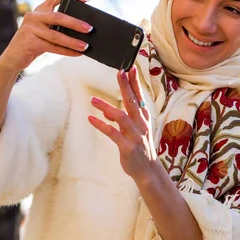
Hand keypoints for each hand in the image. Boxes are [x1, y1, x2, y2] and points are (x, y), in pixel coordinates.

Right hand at [0, 0, 92, 72]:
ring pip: (56, 35)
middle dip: (75, 23)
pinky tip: (77, 53)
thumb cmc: (34, 43)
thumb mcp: (45, 31)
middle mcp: (34, 16)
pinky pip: (52, 47)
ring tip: (86, 46)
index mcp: (40, 9)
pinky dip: (66, 51)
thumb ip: (59, 27)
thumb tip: (85, 32)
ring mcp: (30, 28)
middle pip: (58, 16)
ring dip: (73, 41)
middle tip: (90, 28)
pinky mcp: (29, 42)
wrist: (13, 58)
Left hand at [88, 67, 156, 183]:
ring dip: (107, 107)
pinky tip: (90, 118)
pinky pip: (113, 134)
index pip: (140, 97)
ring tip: (93, 100)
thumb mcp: (134, 130)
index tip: (130, 68)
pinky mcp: (127, 147)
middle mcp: (141, 124)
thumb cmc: (140, 148)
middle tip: (120, 72)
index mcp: (143, 118)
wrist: (148, 170)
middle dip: (126, 87)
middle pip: (133, 102)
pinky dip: (101, 125)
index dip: (134, 83)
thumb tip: (105, 110)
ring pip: (121, 117)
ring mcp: (135, 136)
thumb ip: (122, 119)